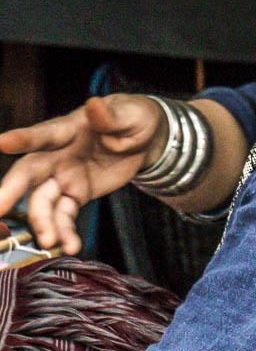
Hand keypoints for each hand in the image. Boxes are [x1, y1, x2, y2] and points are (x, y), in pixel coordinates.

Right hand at [0, 95, 165, 254]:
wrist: (146, 139)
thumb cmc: (133, 118)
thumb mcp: (129, 114)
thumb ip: (111, 116)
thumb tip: (95, 105)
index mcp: (69, 129)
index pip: (43, 134)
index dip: (22, 139)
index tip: (2, 142)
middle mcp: (59, 154)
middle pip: (30, 172)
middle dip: (11, 190)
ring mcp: (64, 176)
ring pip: (43, 201)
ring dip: (42, 222)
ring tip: (49, 241)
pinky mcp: (76, 195)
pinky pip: (65, 216)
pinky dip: (65, 232)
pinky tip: (70, 246)